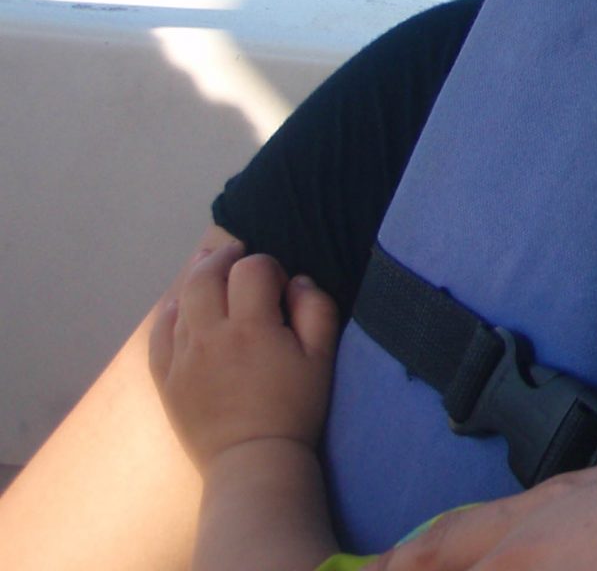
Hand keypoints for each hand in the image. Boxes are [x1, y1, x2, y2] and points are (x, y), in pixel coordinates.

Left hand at [147, 242, 339, 467]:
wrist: (253, 460)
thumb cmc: (294, 408)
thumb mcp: (321, 358)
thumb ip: (316, 309)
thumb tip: (297, 280)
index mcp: (252, 327)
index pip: (252, 269)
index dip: (267, 266)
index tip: (278, 285)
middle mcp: (210, 335)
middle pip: (205, 275)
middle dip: (222, 257)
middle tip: (236, 254)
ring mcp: (181, 357)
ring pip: (180, 300)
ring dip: (195, 278)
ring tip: (207, 267)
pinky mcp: (165, 378)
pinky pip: (157, 334)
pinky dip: (168, 313)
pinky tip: (179, 307)